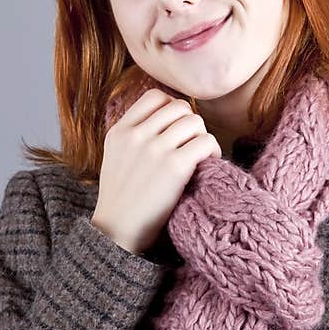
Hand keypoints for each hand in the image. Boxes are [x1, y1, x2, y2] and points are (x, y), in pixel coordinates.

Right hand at [92, 89, 221, 254]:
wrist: (116, 233)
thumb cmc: (122, 201)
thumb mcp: (115, 158)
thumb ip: (134, 136)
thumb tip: (167, 120)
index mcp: (120, 131)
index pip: (154, 96)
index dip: (172, 108)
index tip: (176, 129)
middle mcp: (136, 135)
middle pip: (179, 107)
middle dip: (190, 124)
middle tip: (191, 145)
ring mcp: (155, 149)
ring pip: (195, 121)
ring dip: (202, 138)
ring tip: (200, 156)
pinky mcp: (175, 167)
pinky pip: (206, 142)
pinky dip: (212, 151)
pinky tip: (206, 165)